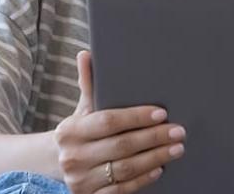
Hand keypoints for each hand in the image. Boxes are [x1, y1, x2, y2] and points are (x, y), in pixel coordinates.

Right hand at [54, 51, 186, 192]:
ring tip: (176, 149)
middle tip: (179, 131)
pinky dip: (142, 180)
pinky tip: (158, 169)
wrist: (55, 167)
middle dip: (154, 138)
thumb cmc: (78, 134)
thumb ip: (88, 85)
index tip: (162, 113)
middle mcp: (73, 157)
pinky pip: (121, 190)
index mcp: (70, 131)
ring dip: (155, 158)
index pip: (109, 121)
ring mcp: (80, 180)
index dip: (137, 117)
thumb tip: (86, 54)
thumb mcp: (81, 111)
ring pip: (125, 169)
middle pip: (122, 146)